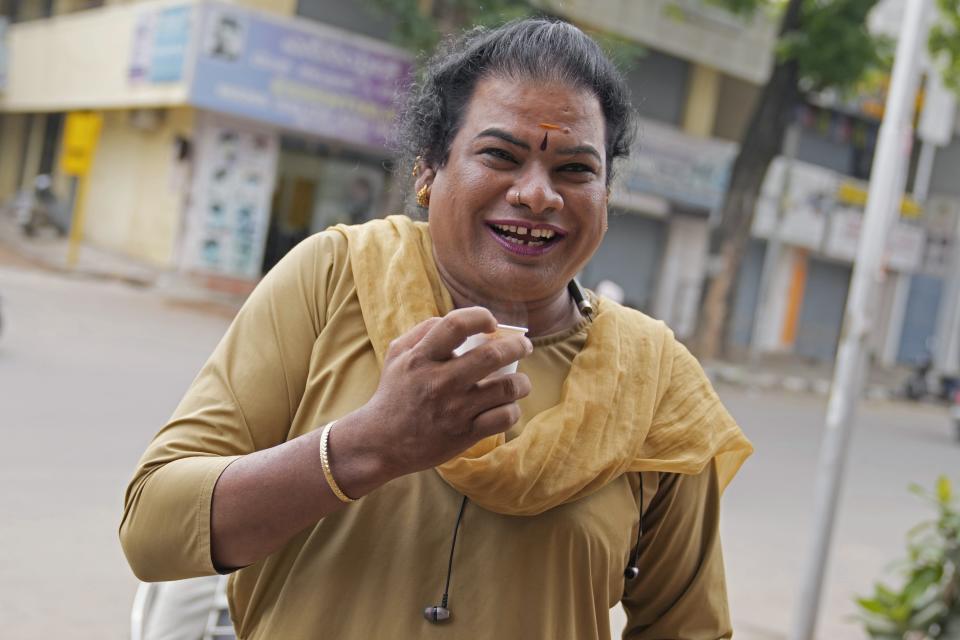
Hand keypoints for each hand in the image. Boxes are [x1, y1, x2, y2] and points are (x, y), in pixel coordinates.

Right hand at [353, 307, 532, 477]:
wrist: (380, 443)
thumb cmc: (393, 394)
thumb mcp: (397, 355)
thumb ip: (424, 331)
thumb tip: (461, 320)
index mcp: (421, 358)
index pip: (456, 325)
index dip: (480, 316)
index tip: (492, 323)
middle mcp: (439, 382)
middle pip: (492, 356)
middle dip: (517, 347)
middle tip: (524, 346)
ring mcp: (454, 410)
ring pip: (506, 388)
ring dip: (522, 382)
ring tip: (521, 381)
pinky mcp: (464, 434)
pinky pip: (504, 417)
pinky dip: (512, 409)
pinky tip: (507, 406)